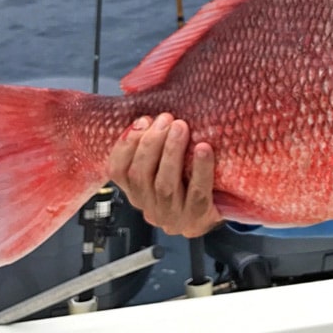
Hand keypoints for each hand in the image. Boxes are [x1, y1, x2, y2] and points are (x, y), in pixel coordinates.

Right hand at [107, 113, 222, 236]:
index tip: (143, 121)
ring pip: (165, 185)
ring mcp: (172, 215)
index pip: (117, 171)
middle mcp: (149, 206)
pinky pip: (197, 193)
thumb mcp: (164, 167)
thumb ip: (154, 146)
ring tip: (181, 127)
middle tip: (166, 119)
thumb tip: (152, 114)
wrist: (215, 214)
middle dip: (151, 143)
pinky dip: (200, 169)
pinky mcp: (197, 217)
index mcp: (136, 191)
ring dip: (171, 152)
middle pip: (140, 175)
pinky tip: (204, 148)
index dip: (126, 145)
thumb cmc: (188, 184)